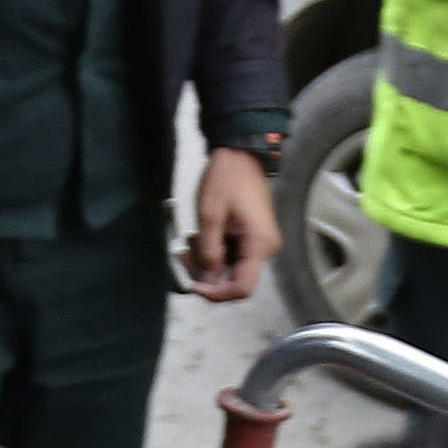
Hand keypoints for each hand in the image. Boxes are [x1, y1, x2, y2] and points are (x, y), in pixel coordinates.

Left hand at [180, 144, 275, 301]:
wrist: (239, 154)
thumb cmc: (227, 178)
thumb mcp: (210, 215)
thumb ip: (208, 251)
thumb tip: (207, 278)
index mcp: (259, 245)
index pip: (242, 288)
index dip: (217, 293)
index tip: (194, 285)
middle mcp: (264, 249)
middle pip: (234, 280)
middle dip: (206, 274)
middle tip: (183, 256)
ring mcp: (258, 243)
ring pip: (230, 269)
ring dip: (206, 261)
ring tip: (190, 240)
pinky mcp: (251, 238)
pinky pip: (231, 255)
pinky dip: (213, 251)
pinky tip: (200, 237)